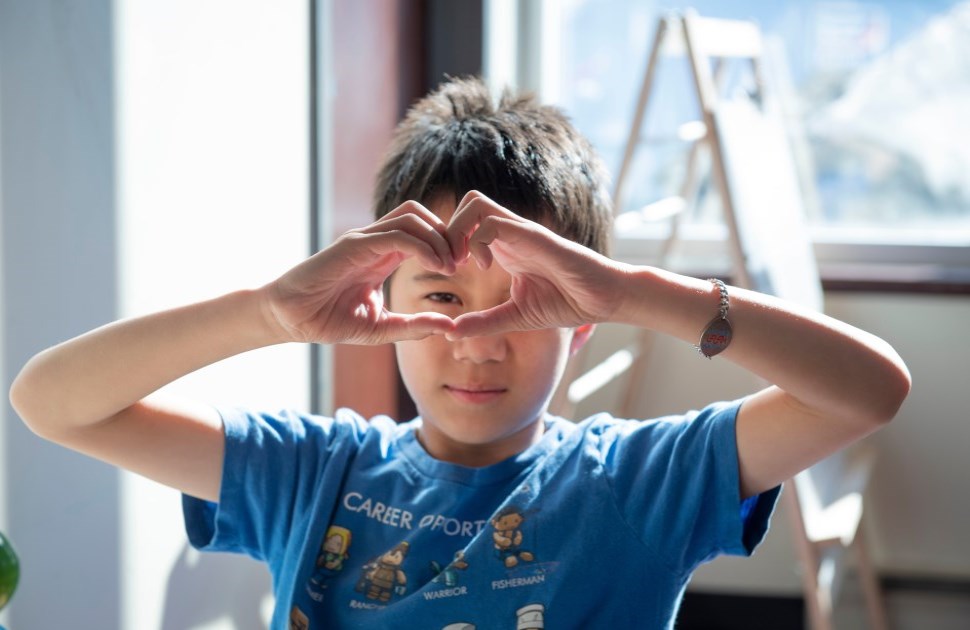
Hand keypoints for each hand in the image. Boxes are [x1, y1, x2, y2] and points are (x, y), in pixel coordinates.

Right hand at [263, 202, 456, 344]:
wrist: (292, 319)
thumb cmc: (330, 320)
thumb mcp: (381, 327)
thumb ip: (413, 326)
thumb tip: (449, 328)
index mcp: (384, 254)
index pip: (423, 231)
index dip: (447, 244)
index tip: (463, 267)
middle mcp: (376, 240)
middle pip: (422, 215)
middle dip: (447, 234)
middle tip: (463, 262)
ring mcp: (364, 239)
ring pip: (412, 216)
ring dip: (438, 237)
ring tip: (450, 266)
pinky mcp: (354, 245)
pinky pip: (396, 234)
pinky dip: (423, 246)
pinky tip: (436, 266)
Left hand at [445, 191, 624, 337]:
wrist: (603, 299)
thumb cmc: (567, 303)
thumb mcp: (515, 316)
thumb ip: (483, 322)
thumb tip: (450, 332)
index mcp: (505, 247)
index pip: (465, 222)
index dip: (447, 243)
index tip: (446, 273)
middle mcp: (511, 233)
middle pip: (466, 203)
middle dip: (447, 232)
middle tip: (449, 266)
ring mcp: (522, 231)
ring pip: (474, 204)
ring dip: (458, 232)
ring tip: (462, 264)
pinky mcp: (534, 237)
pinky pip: (493, 223)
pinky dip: (477, 241)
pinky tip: (485, 266)